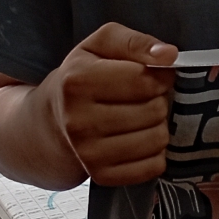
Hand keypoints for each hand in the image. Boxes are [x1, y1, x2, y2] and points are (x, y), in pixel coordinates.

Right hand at [48, 22, 178, 185]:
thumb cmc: (81, 77)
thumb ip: (134, 42)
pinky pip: (153, 166)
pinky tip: (139, 138)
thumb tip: (169, 54)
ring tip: (142, 117)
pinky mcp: (102, 176)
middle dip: (158, 100)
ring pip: (157, 139)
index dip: (160, 75)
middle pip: (154, 110)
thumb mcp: (99, 45)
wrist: (49, 123)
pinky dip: (155, 152)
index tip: (153, 75)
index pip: (145, 79)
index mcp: (77, 81)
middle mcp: (79, 121)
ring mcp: (88, 153)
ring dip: (159, 126)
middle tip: (144, 98)